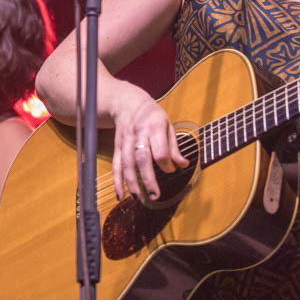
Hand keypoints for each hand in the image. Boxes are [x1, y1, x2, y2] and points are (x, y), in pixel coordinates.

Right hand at [110, 85, 188, 202]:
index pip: (160, 150)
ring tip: (137, 197)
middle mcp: (138, 134)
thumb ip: (174, 147)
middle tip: (155, 195)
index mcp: (154, 127)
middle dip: (147, 178)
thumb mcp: (167, 125)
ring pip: (127, 163)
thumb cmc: (151, 115)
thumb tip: (183, 164)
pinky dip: (117, 180)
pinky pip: (116, 165)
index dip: (166, 164)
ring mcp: (126, 141)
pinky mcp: (117, 147)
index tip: (171, 170)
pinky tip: (120, 194)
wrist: (127, 102)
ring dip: (131, 181)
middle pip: (142, 158)